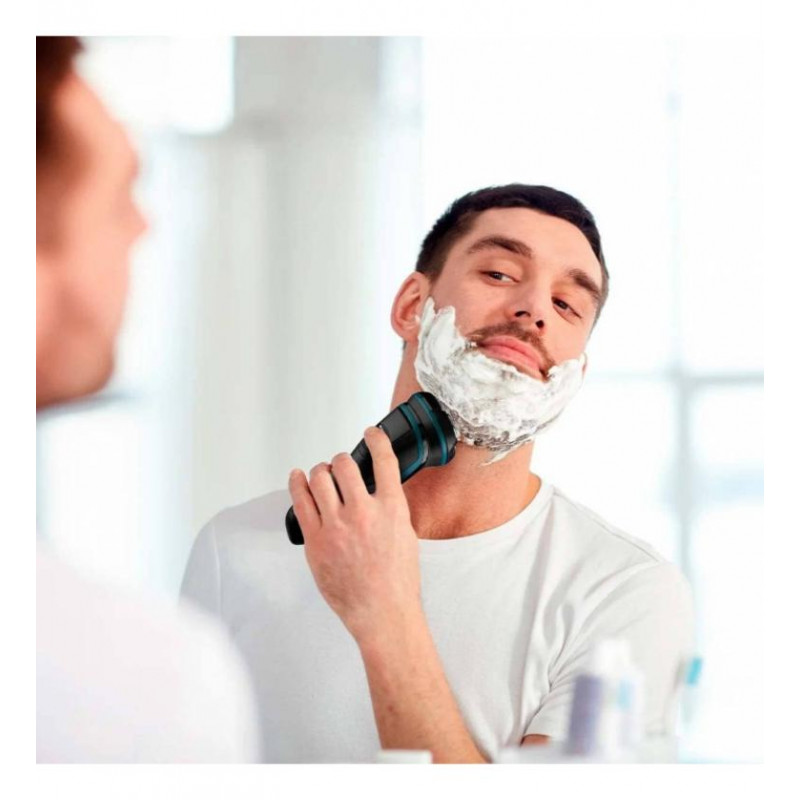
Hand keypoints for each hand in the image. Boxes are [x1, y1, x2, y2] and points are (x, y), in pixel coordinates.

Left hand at [288, 426, 422, 643]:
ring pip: (320, 478)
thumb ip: (390, 508)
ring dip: (321, 471)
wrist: (382, 612)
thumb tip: (377, 488)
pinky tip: (298, 478)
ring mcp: (336, 526)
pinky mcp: (315, 541)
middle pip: (344, 465)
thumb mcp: (405, 534)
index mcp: (392, 509)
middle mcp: (363, 512)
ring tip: (322, 475)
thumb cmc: (397, 580)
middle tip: (341, 467)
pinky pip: (300, 501)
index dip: (377, 439)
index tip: (371, 432)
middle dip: (341, 461)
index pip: (384, 460)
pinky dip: (298, 483)